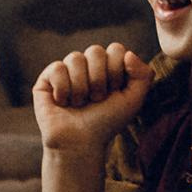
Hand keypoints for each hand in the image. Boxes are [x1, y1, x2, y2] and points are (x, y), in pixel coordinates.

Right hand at [32, 45, 153, 155]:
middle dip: (99, 79)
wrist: (81, 142)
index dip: (116, 71)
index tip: (114, 92)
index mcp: (108, 66)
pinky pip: (57, 68)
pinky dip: (63, 89)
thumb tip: (128, 53)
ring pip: (75, 58)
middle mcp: (87, 65)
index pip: (115, 49)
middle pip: (95, 51)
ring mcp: (66, 70)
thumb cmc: (107, 122)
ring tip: (80, 104)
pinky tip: (63, 103)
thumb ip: (143, 75)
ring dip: (81, 87)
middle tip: (96, 99)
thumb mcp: (134, 100)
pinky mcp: (47, 79)